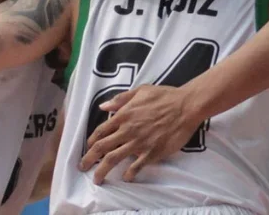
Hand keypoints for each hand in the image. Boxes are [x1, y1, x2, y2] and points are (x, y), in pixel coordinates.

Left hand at [79, 84, 201, 183]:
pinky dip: (129, 173)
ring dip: (103, 170)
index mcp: (124, 114)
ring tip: (97, 179)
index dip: (91, 141)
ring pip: (114, 159)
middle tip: (82, 167)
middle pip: (102, 147)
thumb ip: (121, 99)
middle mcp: (128, 130)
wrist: (186, 106)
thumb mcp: (141, 90)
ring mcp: (139, 143)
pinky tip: (126, 177)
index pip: (101, 131)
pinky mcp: (152, 152)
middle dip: (89, 159)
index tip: (88, 148)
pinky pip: (136, 166)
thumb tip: (103, 106)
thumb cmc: (165, 96)